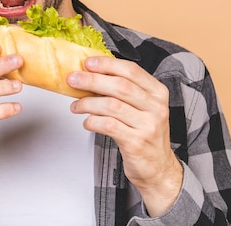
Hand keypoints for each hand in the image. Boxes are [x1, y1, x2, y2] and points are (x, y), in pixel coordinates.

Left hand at [68, 56, 182, 216]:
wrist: (158, 167)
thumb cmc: (144, 132)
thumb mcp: (142, 107)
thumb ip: (124, 91)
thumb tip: (91, 73)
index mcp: (157, 92)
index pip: (132, 70)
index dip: (107, 64)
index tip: (88, 63)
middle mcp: (156, 107)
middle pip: (120, 86)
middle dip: (92, 80)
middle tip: (73, 80)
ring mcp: (148, 125)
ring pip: (112, 106)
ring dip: (87, 103)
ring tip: (75, 106)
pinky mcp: (137, 142)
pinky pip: (109, 126)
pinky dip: (93, 121)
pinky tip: (87, 122)